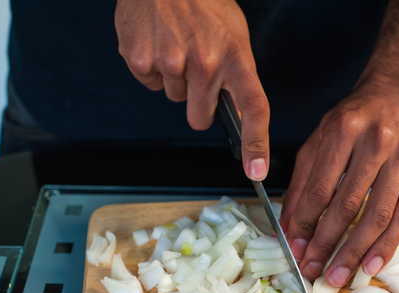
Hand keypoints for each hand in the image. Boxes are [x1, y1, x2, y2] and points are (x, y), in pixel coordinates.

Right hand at [115, 0, 269, 179]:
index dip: (256, 144)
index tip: (257, 171)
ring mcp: (170, 62)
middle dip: (198, 103)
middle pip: (200, 117)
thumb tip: (240, 115)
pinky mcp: (141, 60)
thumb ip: (237, 73)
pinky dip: (152, 68)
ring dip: (176, 79)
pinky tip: (157, 42)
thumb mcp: (233, 33)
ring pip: (174, 98)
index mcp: (235, 56)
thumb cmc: (203, 2)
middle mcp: (205, 63)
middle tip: (196, 69)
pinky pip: (150, 83)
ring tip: (176, 43)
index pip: (254, 108)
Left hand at [279, 80, 398, 286]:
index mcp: (343, 131)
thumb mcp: (319, 140)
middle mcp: (376, 143)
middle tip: (314, 271)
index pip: (319, 188)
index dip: (306, 223)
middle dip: (328, 244)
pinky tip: (372, 264)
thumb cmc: (355, 119)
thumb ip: (302, 183)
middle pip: (348, 205)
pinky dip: (387, 245)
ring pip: (378, 215)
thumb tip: (290, 227)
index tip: (296, 249)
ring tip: (339, 276)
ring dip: (356, 252)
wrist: (398, 94)